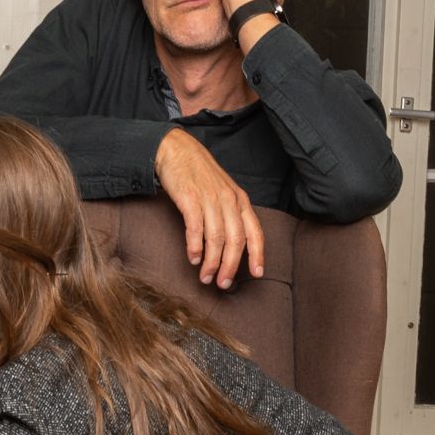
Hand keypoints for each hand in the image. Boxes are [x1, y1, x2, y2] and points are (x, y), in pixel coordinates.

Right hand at [153, 129, 264, 289]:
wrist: (176, 150)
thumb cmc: (199, 174)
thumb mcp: (223, 191)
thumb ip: (230, 214)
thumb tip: (231, 245)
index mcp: (240, 200)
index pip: (255, 232)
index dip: (257, 255)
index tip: (257, 274)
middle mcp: (229, 200)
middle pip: (236, 240)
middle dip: (230, 266)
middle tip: (223, 284)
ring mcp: (210, 198)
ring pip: (217, 238)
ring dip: (212, 262)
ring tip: (206, 277)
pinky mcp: (190, 198)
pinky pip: (196, 228)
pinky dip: (195, 246)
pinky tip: (194, 258)